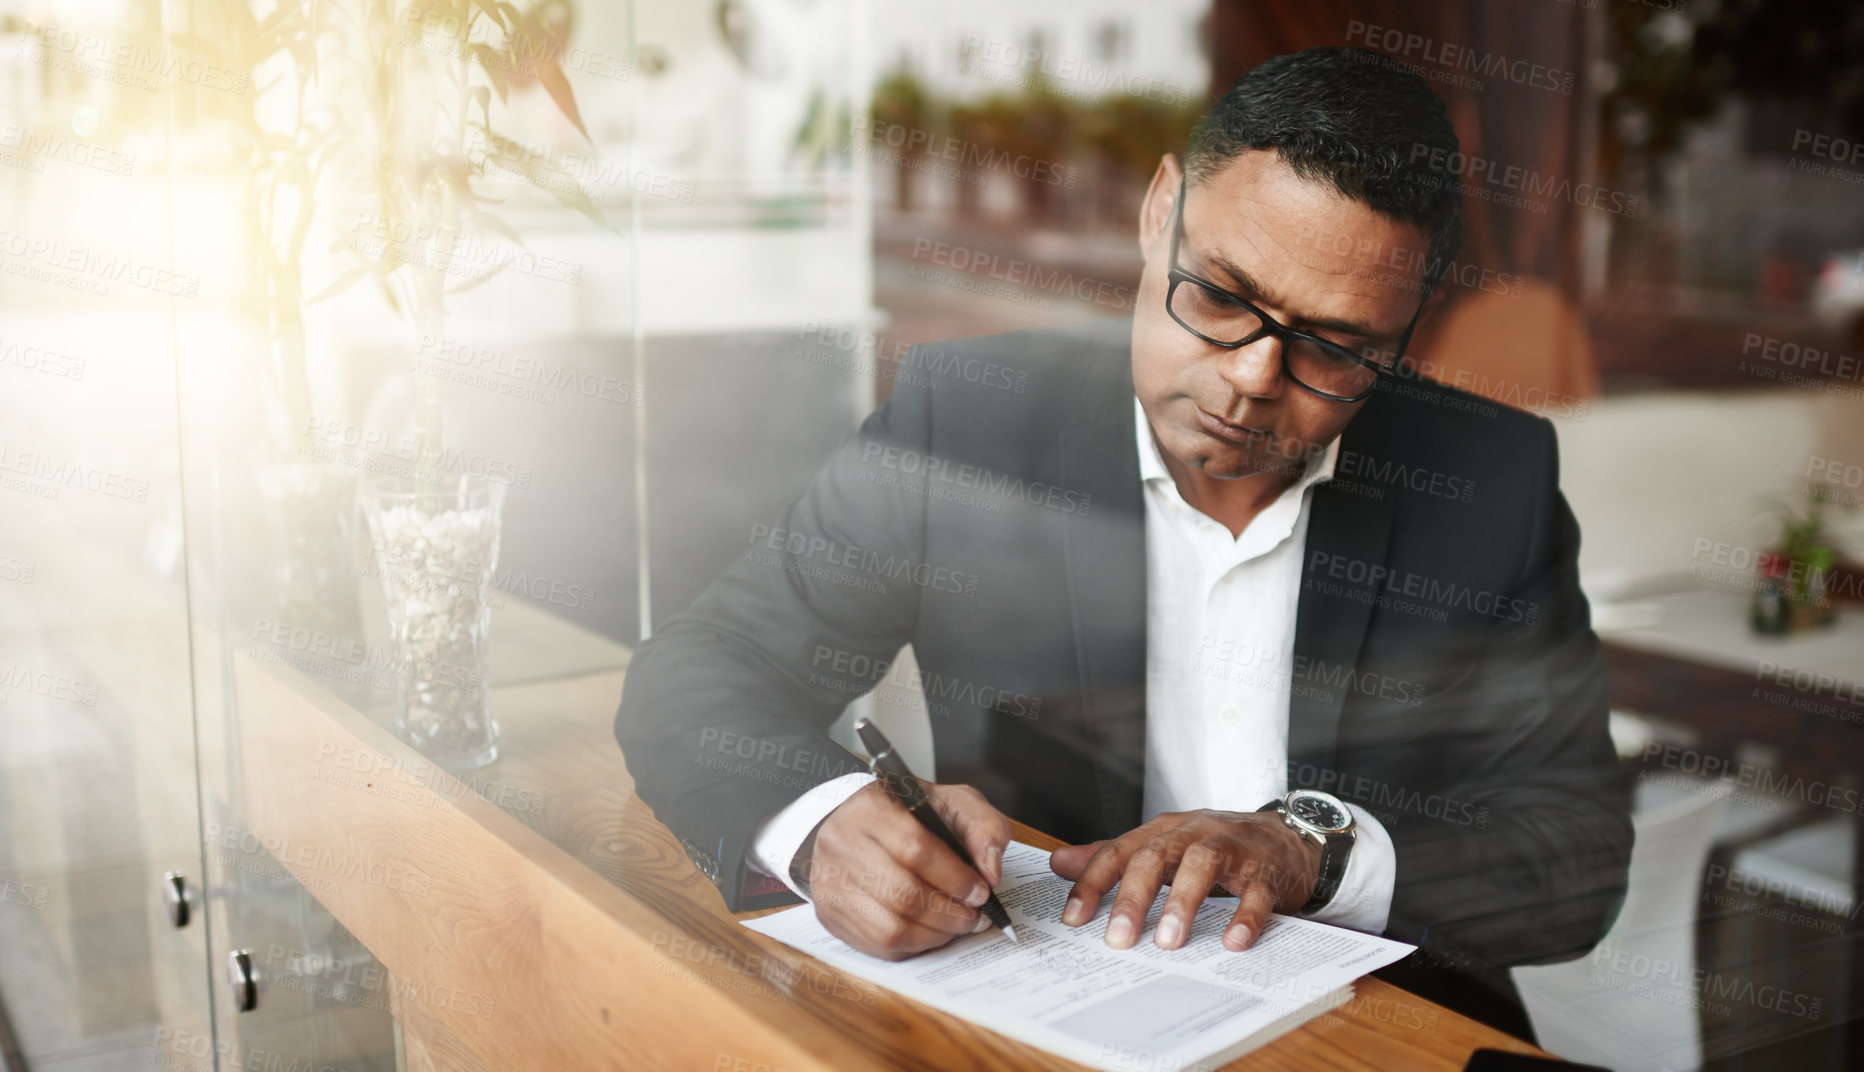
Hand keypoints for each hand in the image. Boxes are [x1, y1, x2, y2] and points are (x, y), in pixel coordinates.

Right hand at [800, 780, 1011, 960]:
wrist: (856, 822)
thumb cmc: (907, 813)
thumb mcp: (951, 802)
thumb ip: (983, 827)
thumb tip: (991, 873)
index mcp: (871, 808)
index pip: (916, 849)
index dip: (955, 877)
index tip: (982, 891)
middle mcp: (841, 844)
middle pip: (902, 894)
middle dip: (949, 913)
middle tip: (975, 917)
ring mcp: (829, 882)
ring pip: (888, 928)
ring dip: (934, 935)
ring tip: (957, 926)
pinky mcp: (828, 913)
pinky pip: (876, 945)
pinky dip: (913, 946)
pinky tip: (931, 933)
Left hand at [1048, 809, 1320, 952]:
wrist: (1285, 837)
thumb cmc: (1216, 846)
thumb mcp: (1162, 845)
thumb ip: (1113, 856)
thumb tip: (1059, 863)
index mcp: (1163, 831)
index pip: (1119, 851)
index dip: (1093, 883)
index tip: (1073, 919)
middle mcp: (1193, 833)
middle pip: (1156, 856)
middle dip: (1133, 898)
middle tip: (1118, 939)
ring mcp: (1232, 849)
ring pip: (1202, 865)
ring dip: (1182, 902)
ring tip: (1167, 942)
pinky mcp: (1266, 870)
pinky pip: (1256, 891)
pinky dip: (1244, 917)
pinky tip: (1232, 942)